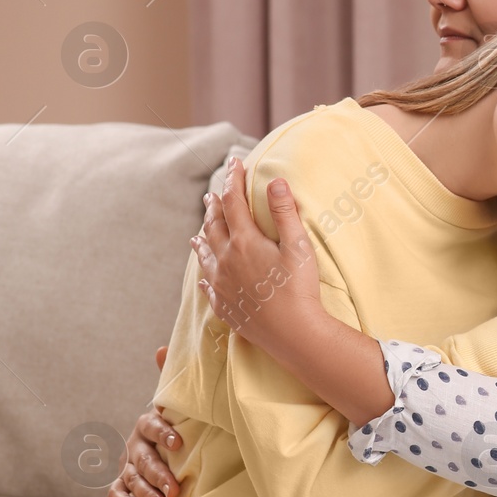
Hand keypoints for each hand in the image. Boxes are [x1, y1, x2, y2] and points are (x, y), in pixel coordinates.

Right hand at [108, 346, 184, 496]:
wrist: (166, 444)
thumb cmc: (176, 423)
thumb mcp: (176, 405)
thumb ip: (171, 381)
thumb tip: (162, 348)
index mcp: (148, 423)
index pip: (152, 425)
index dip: (164, 432)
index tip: (179, 441)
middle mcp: (135, 444)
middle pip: (143, 458)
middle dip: (158, 473)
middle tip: (173, 488)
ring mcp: (127, 464)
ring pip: (131, 478)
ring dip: (144, 491)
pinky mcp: (123, 482)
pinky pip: (115, 492)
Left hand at [192, 157, 319, 350]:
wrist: (293, 333)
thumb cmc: (299, 288)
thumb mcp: (298, 246)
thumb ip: (285, 212)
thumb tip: (276, 180)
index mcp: (244, 242)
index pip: (233, 202)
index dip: (233, 179)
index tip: (235, 163)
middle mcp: (225, 260)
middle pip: (214, 226)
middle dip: (214, 206)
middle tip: (213, 194)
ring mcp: (222, 285)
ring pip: (205, 255)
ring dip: (202, 238)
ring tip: (197, 232)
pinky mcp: (225, 306)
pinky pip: (207, 286)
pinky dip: (203, 275)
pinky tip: (203, 276)